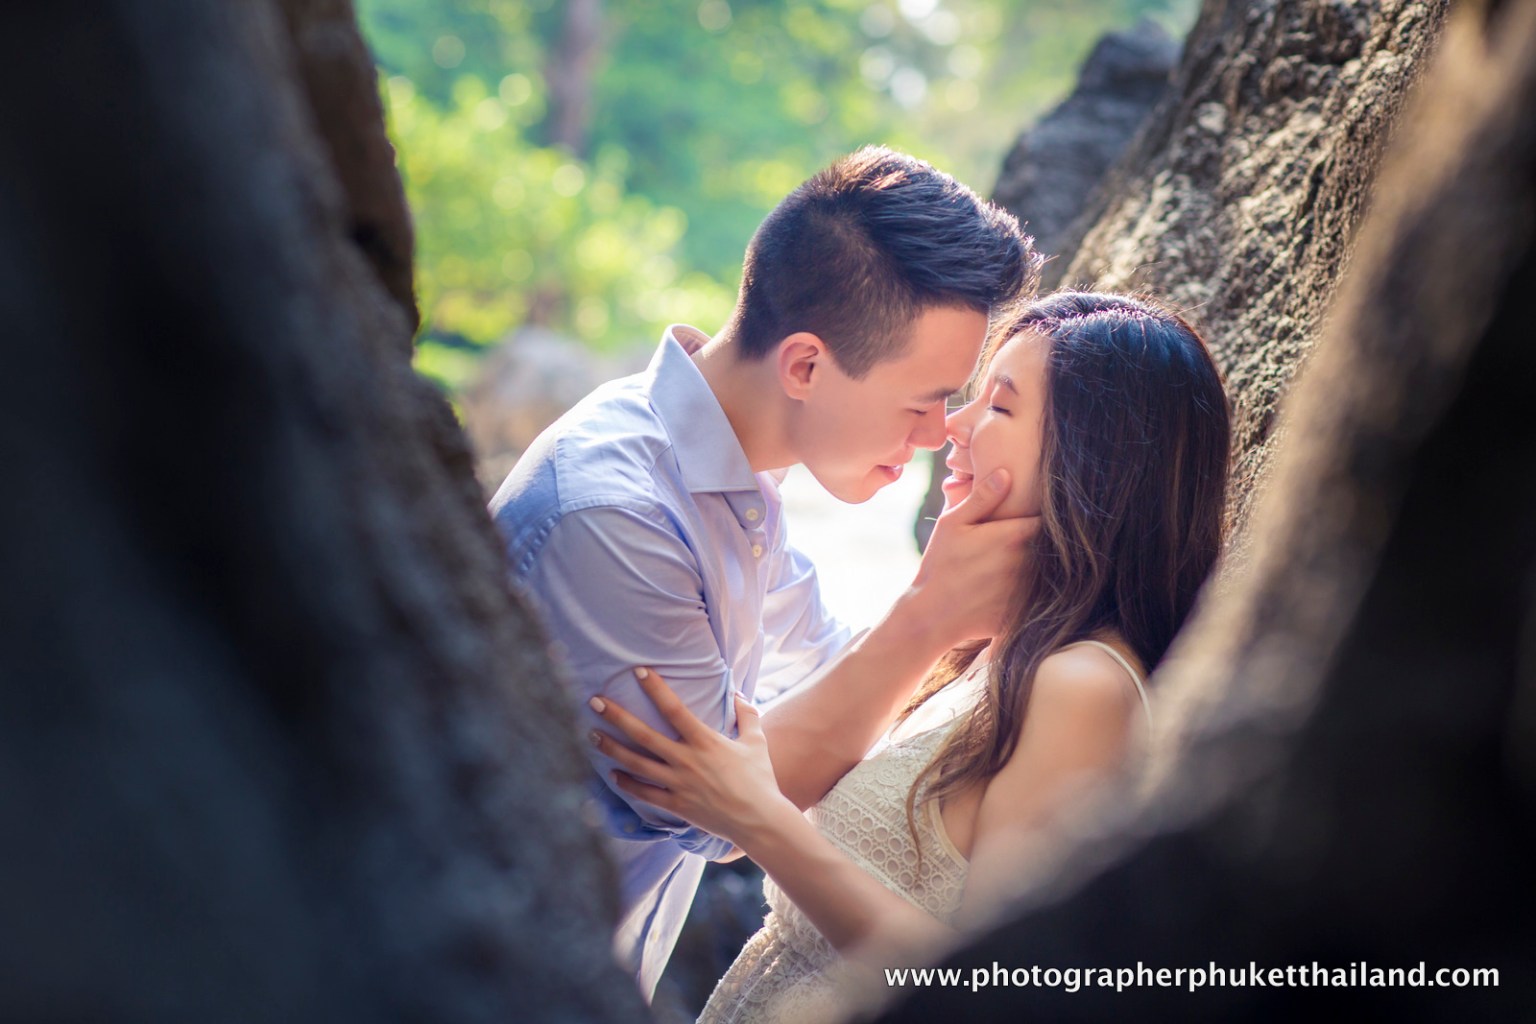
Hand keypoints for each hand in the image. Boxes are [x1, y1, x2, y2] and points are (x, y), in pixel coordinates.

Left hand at [589, 667, 791, 846]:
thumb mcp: (756, 741)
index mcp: (705, 741)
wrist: (759, 820)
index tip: (638, 671)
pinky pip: (645, 794)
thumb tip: (737, 692)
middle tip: (594, 701)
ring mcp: (679, 784)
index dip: (655, 688)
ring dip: (612, 749)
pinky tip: (612, 774)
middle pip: (643, 735)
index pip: (674, 708)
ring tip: (592, 735)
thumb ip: (746, 714)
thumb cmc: (760, 779)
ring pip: (637, 764)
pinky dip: (627, 784)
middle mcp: (687, 761)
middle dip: (617, 717)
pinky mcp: (676, 805)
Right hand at [905, 468, 1038, 644]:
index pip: (1047, 518)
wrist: (932, 616)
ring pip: (1050, 570)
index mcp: (1014, 536)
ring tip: (1015, 566)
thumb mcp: (952, 524)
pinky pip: (1042, 596)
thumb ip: (982, 498)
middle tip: (1022, 540)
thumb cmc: (940, 565)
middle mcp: (1029, 562)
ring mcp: (1031, 589)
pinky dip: (1036, 591)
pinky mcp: (1028, 611)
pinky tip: (1012, 589)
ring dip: (1041, 566)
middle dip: (1043, 540)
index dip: (1043, 515)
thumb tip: (1006, 472)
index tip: (1032, 515)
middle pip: (1051, 544)